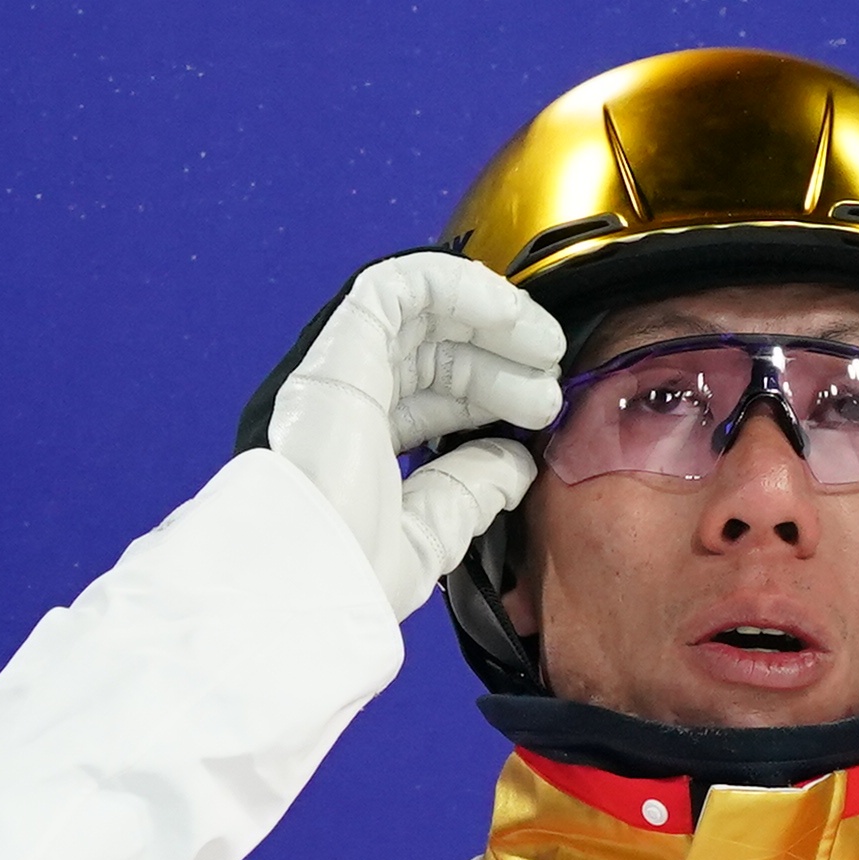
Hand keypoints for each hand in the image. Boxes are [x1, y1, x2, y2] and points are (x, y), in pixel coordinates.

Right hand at [265, 252, 563, 617]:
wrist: (308, 573)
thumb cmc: (350, 573)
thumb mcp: (429, 537)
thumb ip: (470, 494)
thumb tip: (514, 462)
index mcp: (356, 452)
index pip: (427, 402)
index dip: (487, 397)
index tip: (538, 413)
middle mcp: (345, 406)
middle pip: (431, 357)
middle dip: (499, 362)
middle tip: (550, 385)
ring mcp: (342, 371)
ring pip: (421, 316)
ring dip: (491, 322)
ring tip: (545, 350)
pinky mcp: (342, 344)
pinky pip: (400, 286)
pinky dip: (460, 286)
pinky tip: (510, 314)